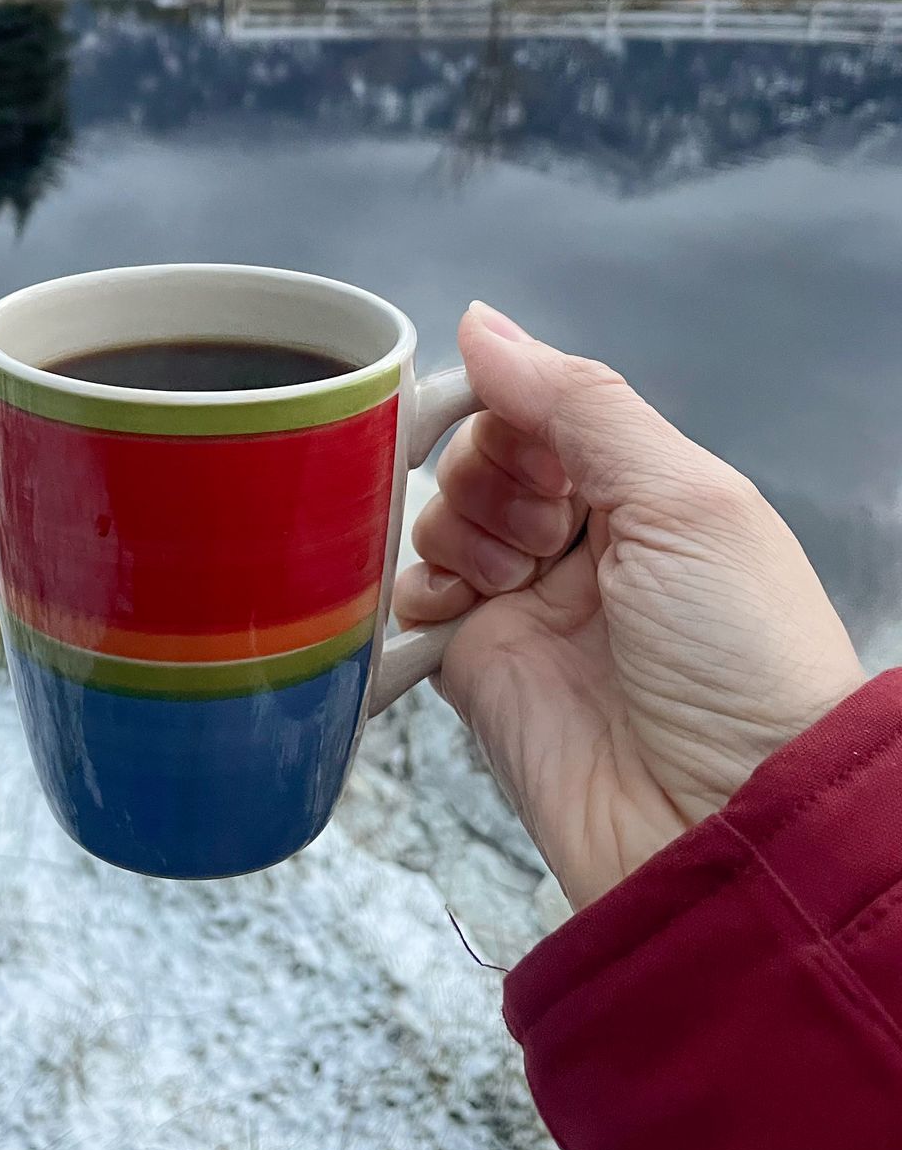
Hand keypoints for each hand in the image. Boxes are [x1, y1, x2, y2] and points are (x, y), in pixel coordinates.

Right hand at [396, 303, 867, 912]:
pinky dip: (410, 593)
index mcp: (646, 491)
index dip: (509, 411)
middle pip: (481, 459)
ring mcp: (527, 606)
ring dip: (452, 530)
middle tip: (535, 530)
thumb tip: (483, 322)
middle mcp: (584, 541)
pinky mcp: (478, 670)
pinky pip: (412, 605)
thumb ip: (579, 402)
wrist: (723, 828)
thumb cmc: (740, 660)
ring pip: (439, 521)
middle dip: (487, 476)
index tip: (502, 434)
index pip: (542, 411)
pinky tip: (445, 609)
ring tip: (502, 581)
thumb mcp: (683, 500)